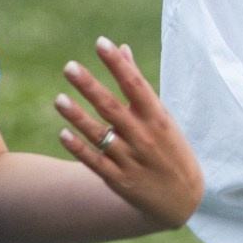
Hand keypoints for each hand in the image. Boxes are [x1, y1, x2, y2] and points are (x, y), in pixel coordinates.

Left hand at [54, 36, 204, 228]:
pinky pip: (95, 162)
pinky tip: (63, 133)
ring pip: (100, 135)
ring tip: (59, 99)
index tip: (101, 43)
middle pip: (113, 107)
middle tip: (69, 67)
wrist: (183, 199)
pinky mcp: (119, 180)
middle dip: (90, 87)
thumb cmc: (170, 148)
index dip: (118, 64)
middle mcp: (144, 136)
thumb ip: (137, 84)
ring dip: (78, 116)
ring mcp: (131, 159)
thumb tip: (120, 49)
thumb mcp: (161, 116)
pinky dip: (79, 148)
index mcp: (158, 117)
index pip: (136, 85)